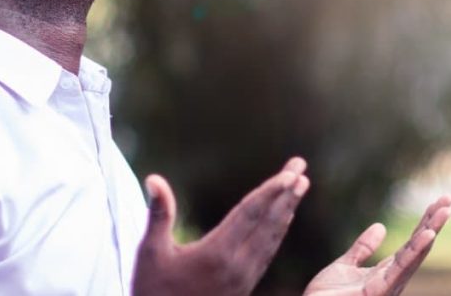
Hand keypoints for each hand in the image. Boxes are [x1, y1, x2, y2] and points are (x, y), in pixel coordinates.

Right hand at [132, 157, 310, 295]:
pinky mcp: (244, 287)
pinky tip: (282, 220)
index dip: (271, 190)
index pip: (250, 214)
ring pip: (271, 239)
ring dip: (286, 210)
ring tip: (299, 187)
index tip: (291, 172)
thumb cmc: (152, 291)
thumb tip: (154, 178)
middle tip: (301, 166)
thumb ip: (158, 213)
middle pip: (268, 222)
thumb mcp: (150, 253)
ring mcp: (244, 279)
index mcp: (217, 254)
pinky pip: (267, 253)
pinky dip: (277, 232)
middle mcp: (237, 266)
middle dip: (287, 193)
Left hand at [303, 196, 450, 295]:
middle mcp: (392, 280)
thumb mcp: (344, 266)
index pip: (410, 244)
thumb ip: (362, 249)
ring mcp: (388, 287)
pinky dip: (415, 250)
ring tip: (445, 211)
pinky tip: (428, 234)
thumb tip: (381, 226)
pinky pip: (400, 268)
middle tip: (449, 199)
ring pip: (414, 255)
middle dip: (434, 223)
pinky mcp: (378, 291)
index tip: (438, 203)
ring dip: (430, 231)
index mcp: (385, 273)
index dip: (424, 223)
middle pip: (418, 247)